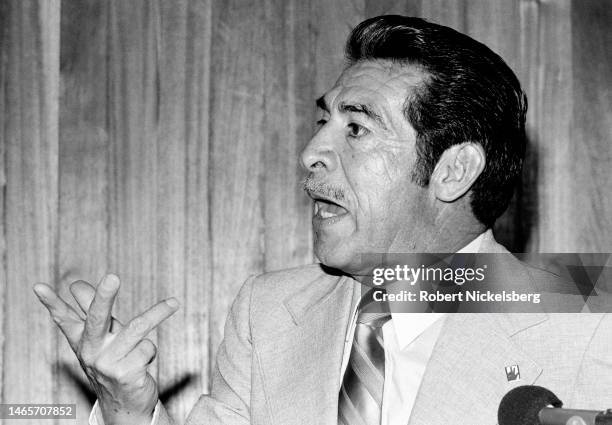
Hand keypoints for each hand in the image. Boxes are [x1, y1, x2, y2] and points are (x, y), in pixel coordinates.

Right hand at [33, 274, 178, 424]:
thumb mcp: (102, 337)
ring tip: (174, 303)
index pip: (63, 317)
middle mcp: (91, 351)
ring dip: (158, 313)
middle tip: (112, 278)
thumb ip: (92, 311)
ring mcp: (107, 364)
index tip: (38, 286)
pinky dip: (151, 350)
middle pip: (97, 318)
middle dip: (104, 297)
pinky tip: (143, 361)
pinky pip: (148, 348)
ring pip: (137, 328)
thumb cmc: (114, 362)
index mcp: (82, 339)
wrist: (123, 404)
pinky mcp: (126, 374)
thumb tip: (76, 285)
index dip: (51, 302)